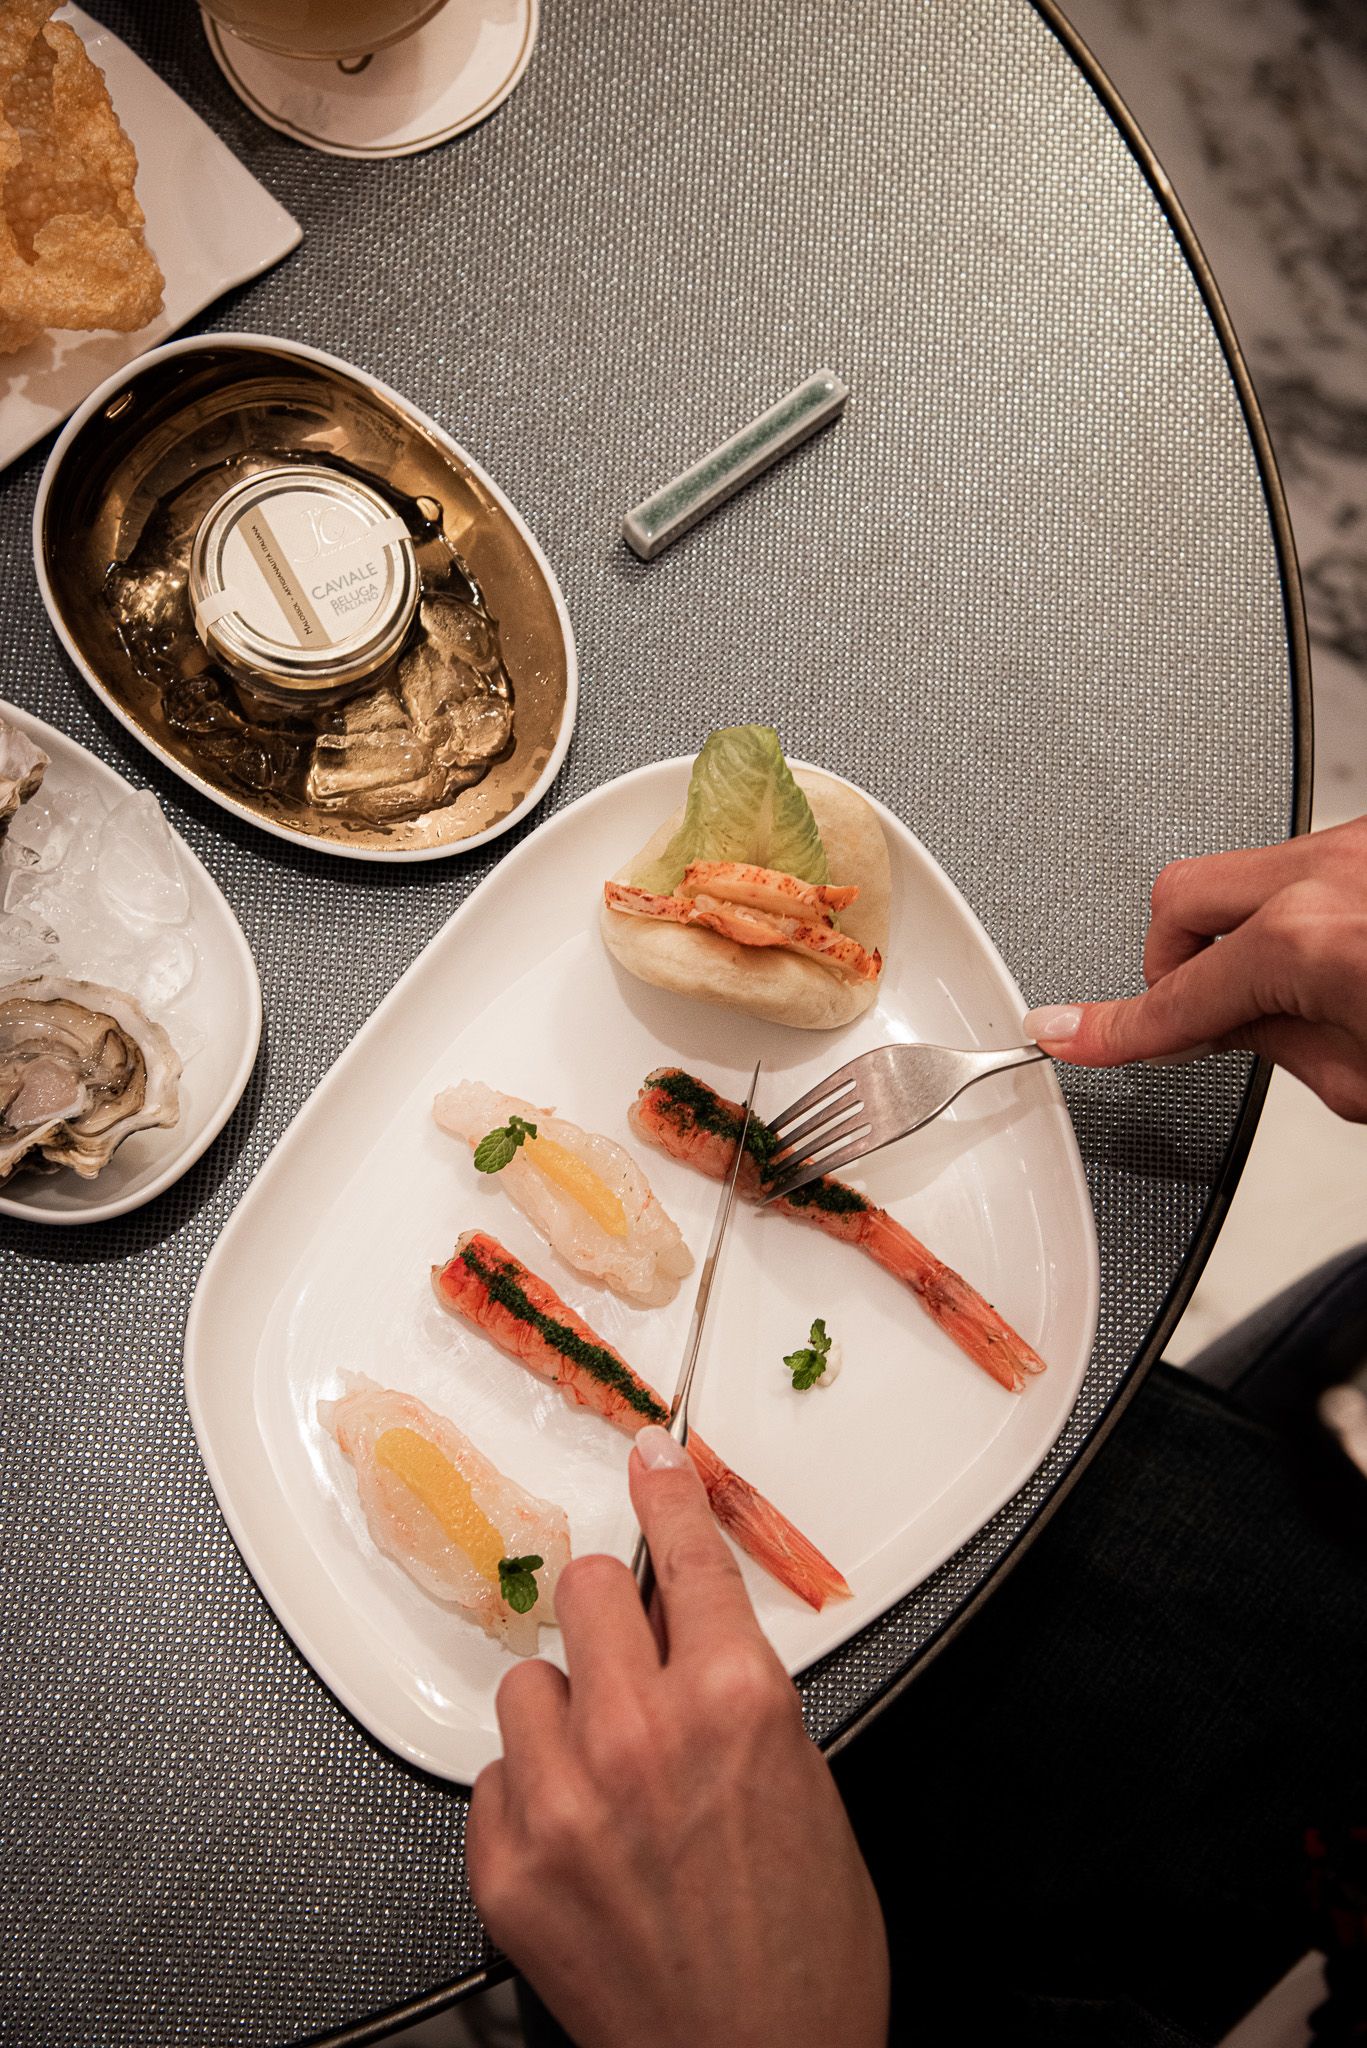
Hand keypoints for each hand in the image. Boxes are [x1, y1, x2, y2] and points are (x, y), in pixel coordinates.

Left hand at [466, 1425, 889, 2047]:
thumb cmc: (804, 1954)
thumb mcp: (808, 1785)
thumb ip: (741, 1689)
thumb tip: (694, 1622)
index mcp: (737, 1702)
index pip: (687, 1550)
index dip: (666, 1492)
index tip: (648, 1457)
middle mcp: (642, 1733)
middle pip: (584, 1586)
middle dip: (611, 1608)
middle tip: (631, 1649)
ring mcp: (564, 1799)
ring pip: (529, 1679)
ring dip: (566, 1707)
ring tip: (608, 1772)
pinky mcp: (508, 1864)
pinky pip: (496, 1772)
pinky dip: (533, 1791)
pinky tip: (580, 1837)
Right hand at [1023, 817, 1366, 1120]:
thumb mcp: (1361, 1078)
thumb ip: (1274, 1047)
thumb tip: (1230, 1025)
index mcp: (1309, 941)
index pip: (1174, 998)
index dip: (1110, 1030)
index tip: (1068, 1034)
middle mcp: (1331, 874)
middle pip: (1179, 899)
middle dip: (1171, 961)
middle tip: (1202, 1014)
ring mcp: (1356, 845)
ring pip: (1241, 875)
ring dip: (1245, 936)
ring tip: (1296, 989)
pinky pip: (1300, 867)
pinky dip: (1298, 915)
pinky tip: (1336, 958)